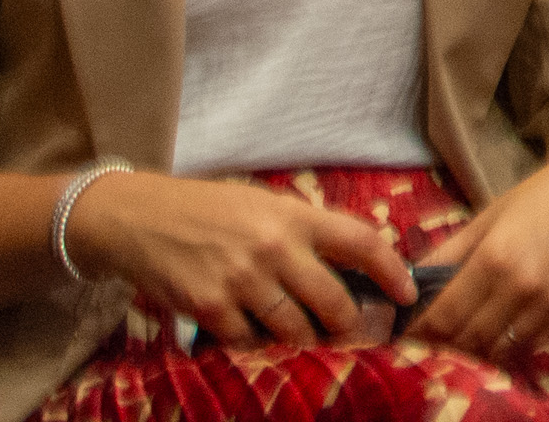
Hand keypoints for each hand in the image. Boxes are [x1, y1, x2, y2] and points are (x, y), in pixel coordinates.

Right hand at [68, 168, 408, 348]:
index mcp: (295, 216)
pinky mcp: (210, 308)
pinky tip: (253, 330)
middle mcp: (275, 248)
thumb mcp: (265, 205)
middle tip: (350, 331)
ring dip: (304, 339)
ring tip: (302, 334)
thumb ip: (305, 232)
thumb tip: (352, 265)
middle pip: (335, 301)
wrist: (141, 218)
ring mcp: (242, 281)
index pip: (363, 243)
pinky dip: (258, 343)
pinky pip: (250, 341)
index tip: (407, 294)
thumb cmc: (210, 209)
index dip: (394, 272)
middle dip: (349, 324)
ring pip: (295, 330)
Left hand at [407, 131, 548, 364]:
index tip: (411, 329)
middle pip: (469, 339)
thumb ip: (448, 252)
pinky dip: (512, 342)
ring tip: (470, 331)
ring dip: (479, 347)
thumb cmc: (541, 195)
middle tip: (438, 332)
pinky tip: (505, 326)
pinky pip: (531, 345)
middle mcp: (522, 287)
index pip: (444, 316)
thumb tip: (409, 282)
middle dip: (447, 340)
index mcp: (494, 258)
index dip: (422, 328)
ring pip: (499, 350)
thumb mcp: (488, 217)